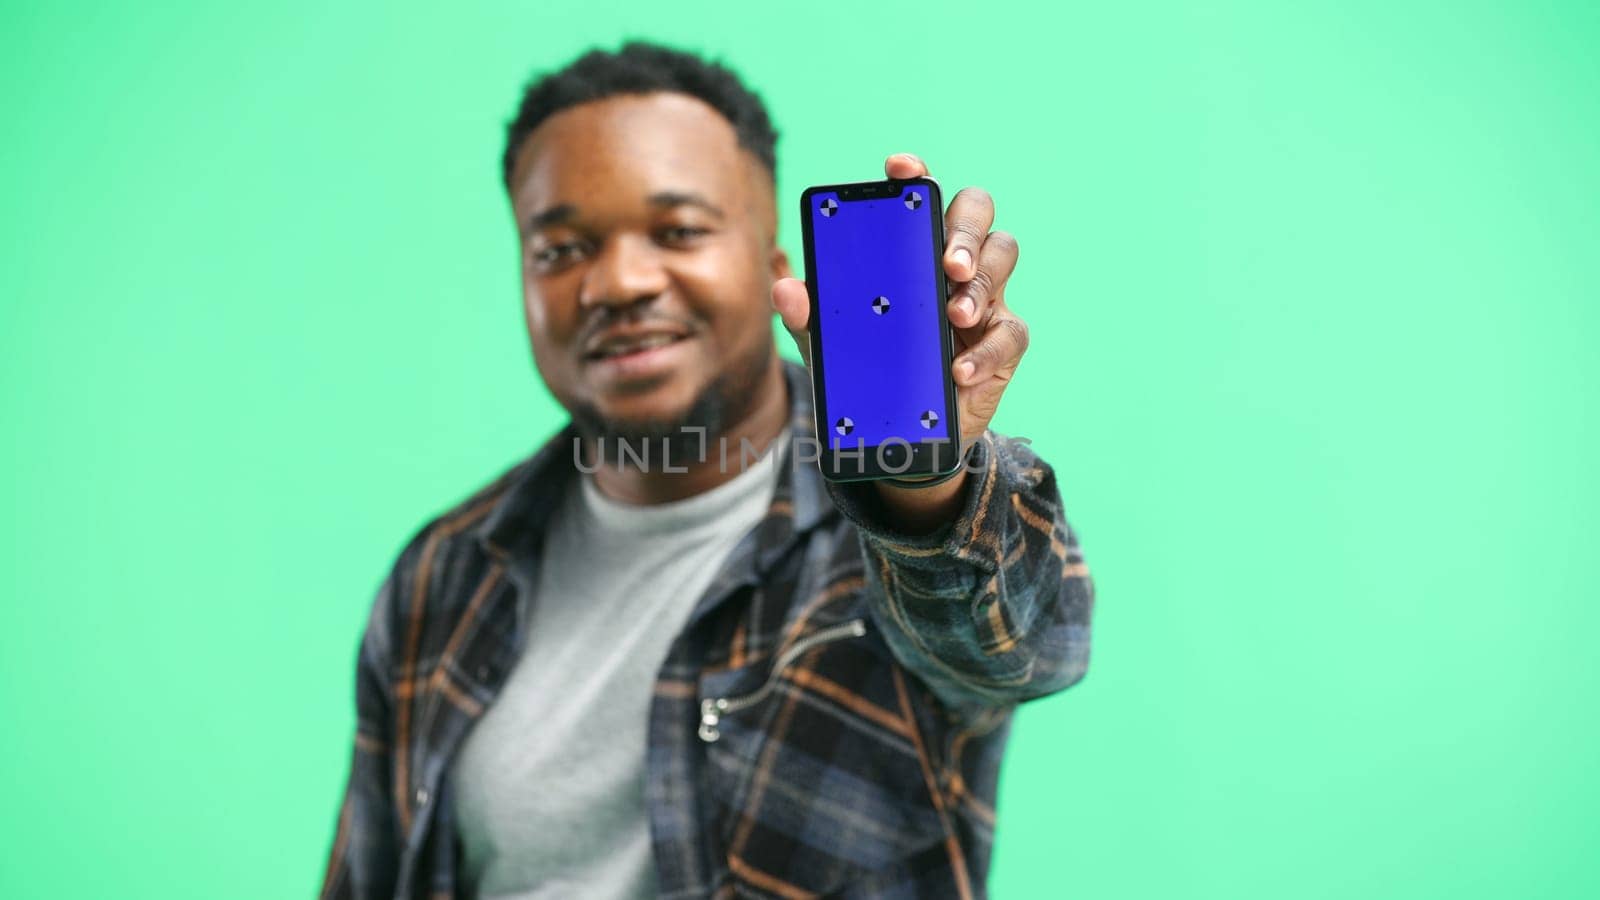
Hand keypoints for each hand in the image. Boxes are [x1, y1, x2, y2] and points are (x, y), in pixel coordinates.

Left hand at [772, 152, 1027, 460]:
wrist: (903, 431)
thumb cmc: (871, 368)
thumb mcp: (830, 344)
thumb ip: (808, 316)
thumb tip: (785, 290)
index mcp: (912, 247)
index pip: (920, 196)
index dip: (915, 176)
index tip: (901, 170)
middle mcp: (951, 259)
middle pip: (975, 210)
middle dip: (965, 229)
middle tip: (949, 264)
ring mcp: (984, 295)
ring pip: (1003, 253)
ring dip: (981, 282)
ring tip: (955, 316)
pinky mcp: (1002, 339)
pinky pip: (1010, 333)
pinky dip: (986, 353)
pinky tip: (960, 370)